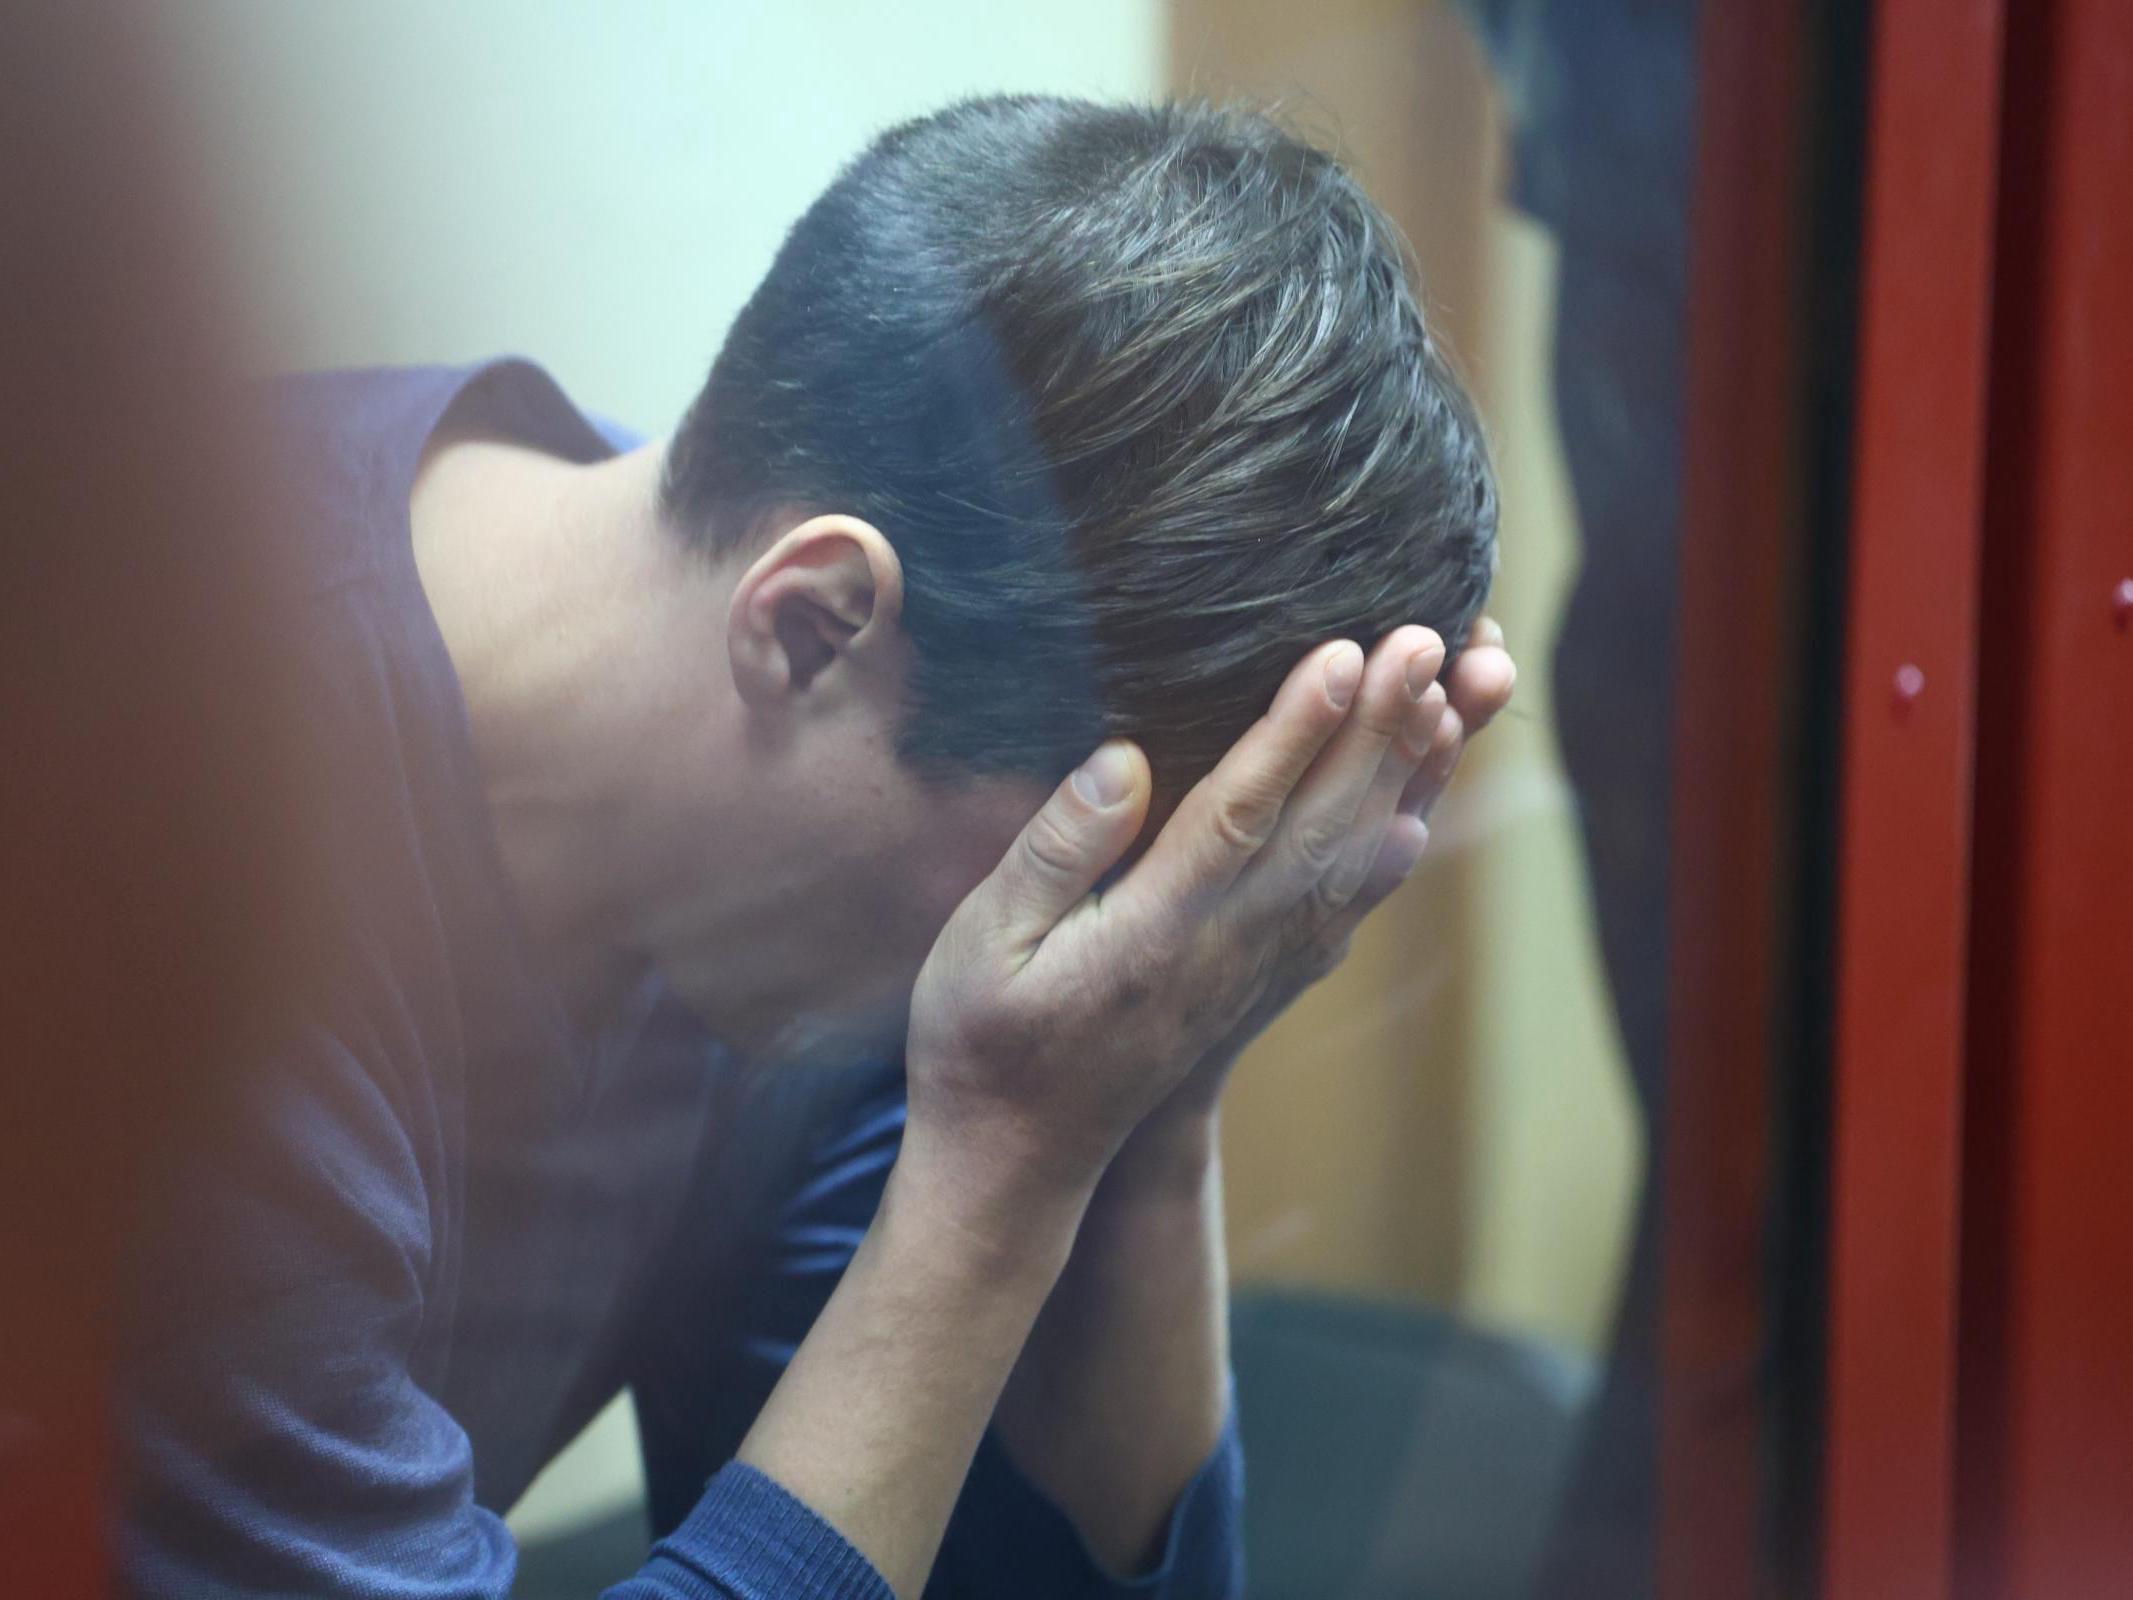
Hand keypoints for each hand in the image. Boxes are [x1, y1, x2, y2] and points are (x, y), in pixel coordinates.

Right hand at [901, 624, 1461, 1213]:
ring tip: (1456, 687)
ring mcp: (1259, 968)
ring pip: (1354, 858)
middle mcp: (1228, 949)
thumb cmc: (983, 1039)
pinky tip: (1425, 795)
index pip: (1242, 815)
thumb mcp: (983, 944)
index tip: (1346, 653)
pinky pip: (1349, 899)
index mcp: (1155, 931)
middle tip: (1426, 635)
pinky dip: (1396, 838)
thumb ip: (1056, 851)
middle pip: (1323, 824)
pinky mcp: (1268, 978)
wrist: (1023, 1157)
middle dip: (1379, 724)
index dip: (1297, 732)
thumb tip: (1125, 758)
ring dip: (1409, 770)